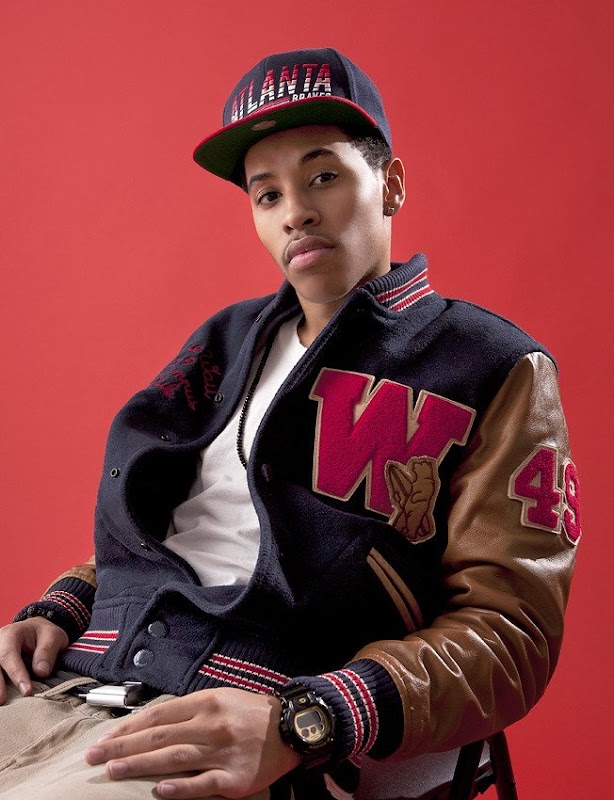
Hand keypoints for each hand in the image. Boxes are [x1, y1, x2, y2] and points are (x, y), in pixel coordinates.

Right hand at [0, 618, 68, 703]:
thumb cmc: (44, 634)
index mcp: (12, 634)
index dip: (16, 674)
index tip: (27, 691)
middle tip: (3, 701)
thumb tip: (41, 672)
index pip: (9, 654)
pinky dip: (0, 687)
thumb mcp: (52, 636)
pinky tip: (3, 698)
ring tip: (2, 703)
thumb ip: (47, 651)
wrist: (36, 631)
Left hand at [85, 687, 300, 797]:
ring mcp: (222, 752)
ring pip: (174, 758)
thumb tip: (153, 724)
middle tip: (94, 757)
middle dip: (123, 746)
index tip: (104, 739)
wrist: (292, 727)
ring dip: (141, 765)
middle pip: (159, 737)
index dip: (129, 728)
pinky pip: (202, 784)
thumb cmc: (252, 713)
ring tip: (113, 770)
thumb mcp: (221, 699)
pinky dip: (179, 788)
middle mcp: (211, 725)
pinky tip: (158, 791)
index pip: (158, 716)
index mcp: (206, 703)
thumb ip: (190, 710)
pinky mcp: (234, 778)